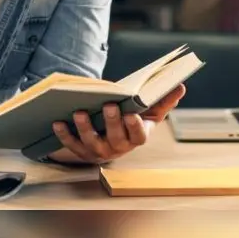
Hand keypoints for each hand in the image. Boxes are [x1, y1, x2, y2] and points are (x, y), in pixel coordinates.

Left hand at [48, 84, 185, 164]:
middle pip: (115, 138)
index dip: (135, 127)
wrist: (109, 138)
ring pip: (92, 143)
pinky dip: (64, 134)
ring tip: (79, 112)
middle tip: (109, 105)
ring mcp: (99, 151)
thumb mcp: (149, 112)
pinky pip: (72, 145)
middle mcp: (119, 148)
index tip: (131, 114)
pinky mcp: (81, 151)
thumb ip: (164, 100)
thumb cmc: (132, 120)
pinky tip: (57, 121)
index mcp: (137, 137)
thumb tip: (181, 86)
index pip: (139, 136)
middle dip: (112, 122)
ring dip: (85, 128)